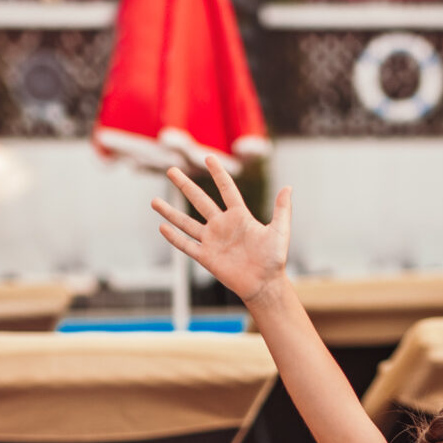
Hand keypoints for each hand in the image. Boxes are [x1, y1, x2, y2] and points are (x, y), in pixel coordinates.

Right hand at [152, 155, 289, 304]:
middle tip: (171, 170)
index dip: (218, 174)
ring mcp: (212, 240)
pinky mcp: (206, 257)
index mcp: (240, 216)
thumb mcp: (280, 232)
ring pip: (186, 222)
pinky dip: (174, 237)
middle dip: (185, 185)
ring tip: (153, 201)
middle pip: (200, 200)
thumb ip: (282, 210)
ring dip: (170, 211)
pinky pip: (187, 245)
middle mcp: (223, 225)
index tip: (209, 158)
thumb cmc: (274, 260)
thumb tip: (288, 187)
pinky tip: (162, 227)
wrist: (264, 284)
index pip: (227, 189)